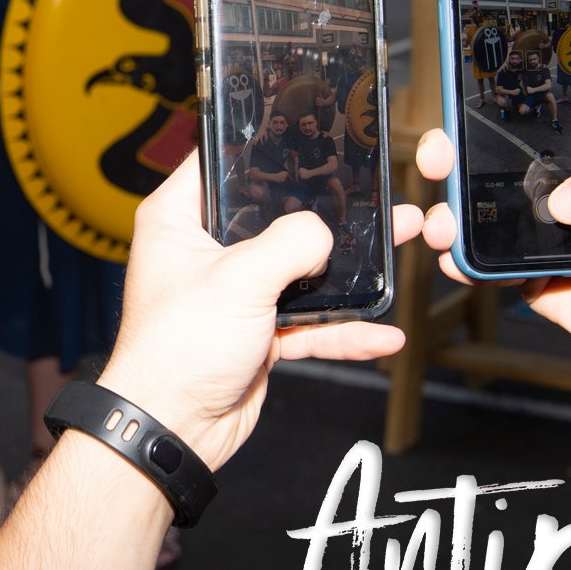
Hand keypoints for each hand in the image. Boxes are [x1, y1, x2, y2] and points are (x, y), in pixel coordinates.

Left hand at [97, 152, 417, 470]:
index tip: (304, 140)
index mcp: (178, 220)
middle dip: (324, 216)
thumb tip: (322, 234)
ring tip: (397, 248)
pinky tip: (380, 332)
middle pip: (273, 218)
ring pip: (300, 271)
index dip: (260, 152)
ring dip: (346, 272)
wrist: (172, 429)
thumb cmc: (174, 352)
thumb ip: (291, 244)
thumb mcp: (239, 280)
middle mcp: (204, 251)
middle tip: (372, 199)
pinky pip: (309, 324)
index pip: (220, 165)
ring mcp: (233, 293)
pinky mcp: (255, 332)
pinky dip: (343, 330)